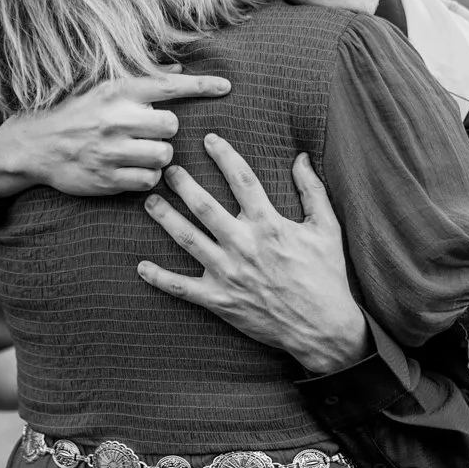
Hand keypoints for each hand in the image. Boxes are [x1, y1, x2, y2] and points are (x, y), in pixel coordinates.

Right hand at [0, 69, 231, 199]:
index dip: (201, 85)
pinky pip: (149, 181)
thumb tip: (177, 69)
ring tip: (143, 152)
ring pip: (164, 155)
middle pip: (172, 125)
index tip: (226, 86)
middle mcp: (115, 119)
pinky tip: (133, 170)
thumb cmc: (74, 112)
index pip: (168, 85)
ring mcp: (110, 150)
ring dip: (161, 156)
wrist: (34, 144)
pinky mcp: (107, 178)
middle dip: (166, 130)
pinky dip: (148, 178)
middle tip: (149, 131)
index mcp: (117, 91)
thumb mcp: (102, 87)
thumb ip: (141, 79)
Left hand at [136, 138, 369, 375]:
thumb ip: (312, 190)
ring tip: (150, 202)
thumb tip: (300, 157)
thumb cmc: (326, 276)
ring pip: (188, 239)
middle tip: (167, 169)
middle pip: (205, 206)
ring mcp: (229, 274)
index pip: (242, 180)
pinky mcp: (220, 301)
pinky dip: (160, 278)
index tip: (209, 139)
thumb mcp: (326, 228)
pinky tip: (141, 267)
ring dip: (166, 219)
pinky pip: (183, 288)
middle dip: (183, 184)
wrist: (323, 328)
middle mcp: (244, 246)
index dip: (224, 156)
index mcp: (270, 225)